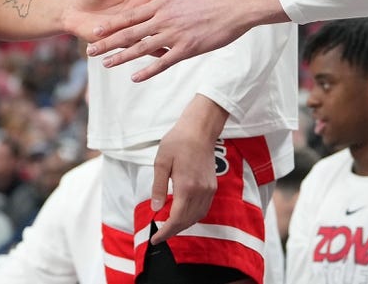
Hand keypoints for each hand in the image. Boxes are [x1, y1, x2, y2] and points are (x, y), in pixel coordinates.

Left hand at [86, 0, 285, 81]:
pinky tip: (136, 77)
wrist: (238, 5)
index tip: (96, 29)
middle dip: (109, 43)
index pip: (131, 16)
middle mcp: (164, 20)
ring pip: (143, 48)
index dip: (112, 24)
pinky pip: (164, 61)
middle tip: (90, 51)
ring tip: (106, 64)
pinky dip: (149, 70)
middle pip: (131, 33)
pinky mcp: (188, 48)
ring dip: (123, 57)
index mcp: (163, 4)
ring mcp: (175, 35)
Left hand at [149, 96, 227, 243]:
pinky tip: (183, 213)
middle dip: (172, 231)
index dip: (165, 232)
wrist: (200, 129)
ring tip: (168, 226)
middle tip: (159, 235)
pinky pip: (203, 208)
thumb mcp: (161, 162)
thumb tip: (156, 208)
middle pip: (187, 221)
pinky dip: (192, 216)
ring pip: (197, 217)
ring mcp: (209, 190)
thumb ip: (159, 187)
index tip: (155, 238)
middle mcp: (200, 191)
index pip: (176, 219)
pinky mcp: (212, 186)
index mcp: (186, 186)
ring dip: (183, 225)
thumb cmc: (178, 141)